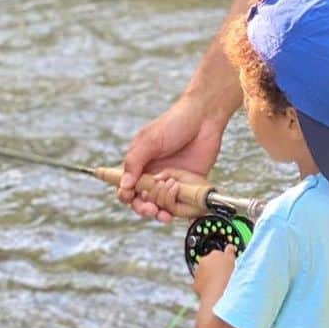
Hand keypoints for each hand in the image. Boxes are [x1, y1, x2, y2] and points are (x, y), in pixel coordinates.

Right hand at [119, 94, 229, 222]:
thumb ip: (135, 162)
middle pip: (142, 200)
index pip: (126, 186)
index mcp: (140, 164)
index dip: (126, 195)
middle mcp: (154, 175)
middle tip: (150, 208)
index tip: (130, 196)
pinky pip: (180, 204)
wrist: (205, 118)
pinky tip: (176, 206)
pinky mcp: (189, 185)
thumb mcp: (150, 140)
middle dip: (143, 207)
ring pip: (160, 205)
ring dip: (161, 209)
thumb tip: (124, 185)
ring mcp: (171, 181)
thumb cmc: (175, 122)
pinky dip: (177, 209)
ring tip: (165, 206)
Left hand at [192, 245, 235, 300]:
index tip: (227, 266)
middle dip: (215, 267)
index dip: (224, 260)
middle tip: (223, 275)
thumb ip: (230, 252)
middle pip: (210, 262)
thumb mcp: (232, 261)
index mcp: (214, 254)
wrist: (216, 295)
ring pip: (204, 272)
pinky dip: (205, 285)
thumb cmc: (227, 278)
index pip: (219, 254)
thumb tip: (230, 246)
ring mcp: (198, 272)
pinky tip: (212, 290)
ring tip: (218, 284)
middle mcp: (204, 261)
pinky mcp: (195, 283)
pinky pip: (201, 283)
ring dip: (209, 276)